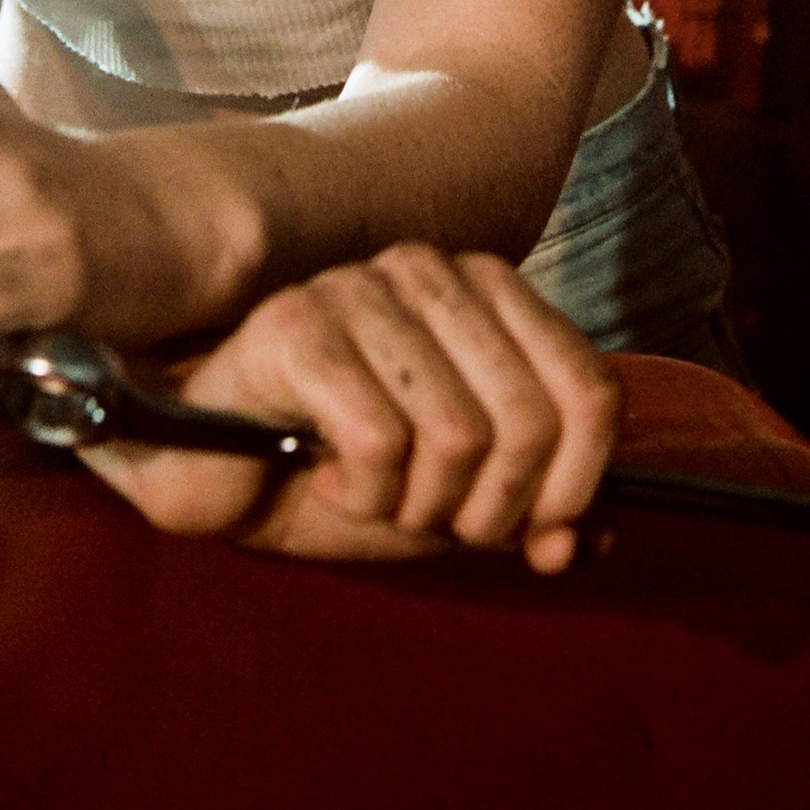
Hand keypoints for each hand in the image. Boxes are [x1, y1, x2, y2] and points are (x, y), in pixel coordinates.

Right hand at [80, 246, 619, 574]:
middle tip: (427, 516)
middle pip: (530, 422)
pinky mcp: (298, 327)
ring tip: (373, 493)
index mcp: (484, 289)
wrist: (213, 471)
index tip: (532, 530)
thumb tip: (596, 539)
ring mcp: (360, 289)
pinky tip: (325, 476)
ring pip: (459, 437)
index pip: (590, 390)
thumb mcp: (457, 501)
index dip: (577, 483)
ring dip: (417, 504)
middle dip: (487, 508)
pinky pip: (382, 443)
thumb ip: (534, 510)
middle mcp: (429, 270)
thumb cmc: (338, 472)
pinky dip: (363, 495)